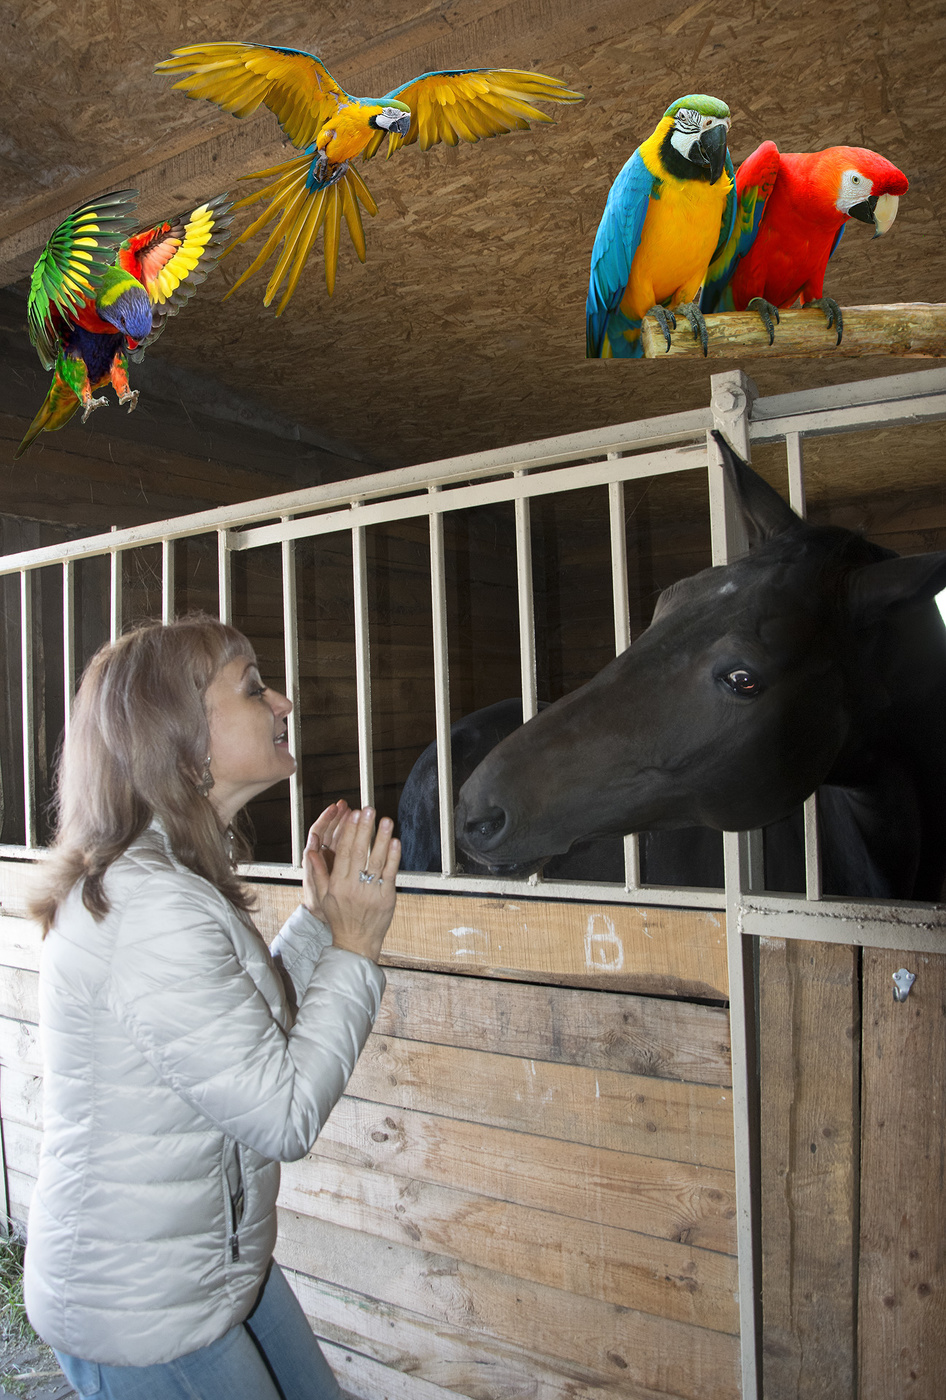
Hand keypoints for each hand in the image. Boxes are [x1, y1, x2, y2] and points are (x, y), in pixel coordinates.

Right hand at [303, 806, 399, 963]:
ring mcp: (371, 892)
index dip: (349, 832)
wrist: (356, 942)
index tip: (353, 815)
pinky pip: (390, 874)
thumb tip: (312, 851)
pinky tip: (395, 842)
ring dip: (381, 839)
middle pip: (360, 852)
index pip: (343, 852)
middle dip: (365, 829)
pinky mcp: (386, 898)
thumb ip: (319, 873)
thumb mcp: (323, 897)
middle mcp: (353, 886)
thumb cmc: (339, 918)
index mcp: (337, 884)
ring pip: (376, 860)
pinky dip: (393, 857)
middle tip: (369, 809)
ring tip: (385, 820)